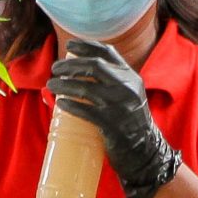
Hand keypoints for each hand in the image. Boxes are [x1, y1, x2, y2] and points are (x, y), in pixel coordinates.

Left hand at [51, 39, 179, 197]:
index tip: (69, 46)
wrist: (145, 151)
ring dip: (64, 84)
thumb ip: (111, 84)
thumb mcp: (128, 96)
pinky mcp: (111, 124)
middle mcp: (127, 87)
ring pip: (85, 87)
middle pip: (94, 66)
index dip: (87, 46)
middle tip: (54, 69)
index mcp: (131, 77)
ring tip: (51, 84)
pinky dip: (70, 105)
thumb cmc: (131, 123)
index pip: (108, 53)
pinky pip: (86, 111)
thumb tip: (76, 76)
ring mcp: (119, 105)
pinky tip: (60, 102)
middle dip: (70, 65)